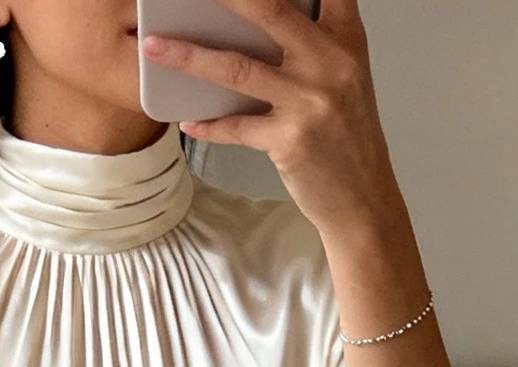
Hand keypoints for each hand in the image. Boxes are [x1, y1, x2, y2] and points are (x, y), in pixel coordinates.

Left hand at [141, 0, 401, 251]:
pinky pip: (236, 127)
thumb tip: (256, 16)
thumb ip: (313, 38)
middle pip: (268, 10)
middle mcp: (330, 63)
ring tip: (154, 46)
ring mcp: (308, 103)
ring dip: (188, 56)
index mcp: (345, 38)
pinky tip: (188, 119)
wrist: (362, 197)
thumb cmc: (347, 134)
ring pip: (237, 68)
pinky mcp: (289, 141)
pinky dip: (208, 125)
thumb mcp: (344, 73)